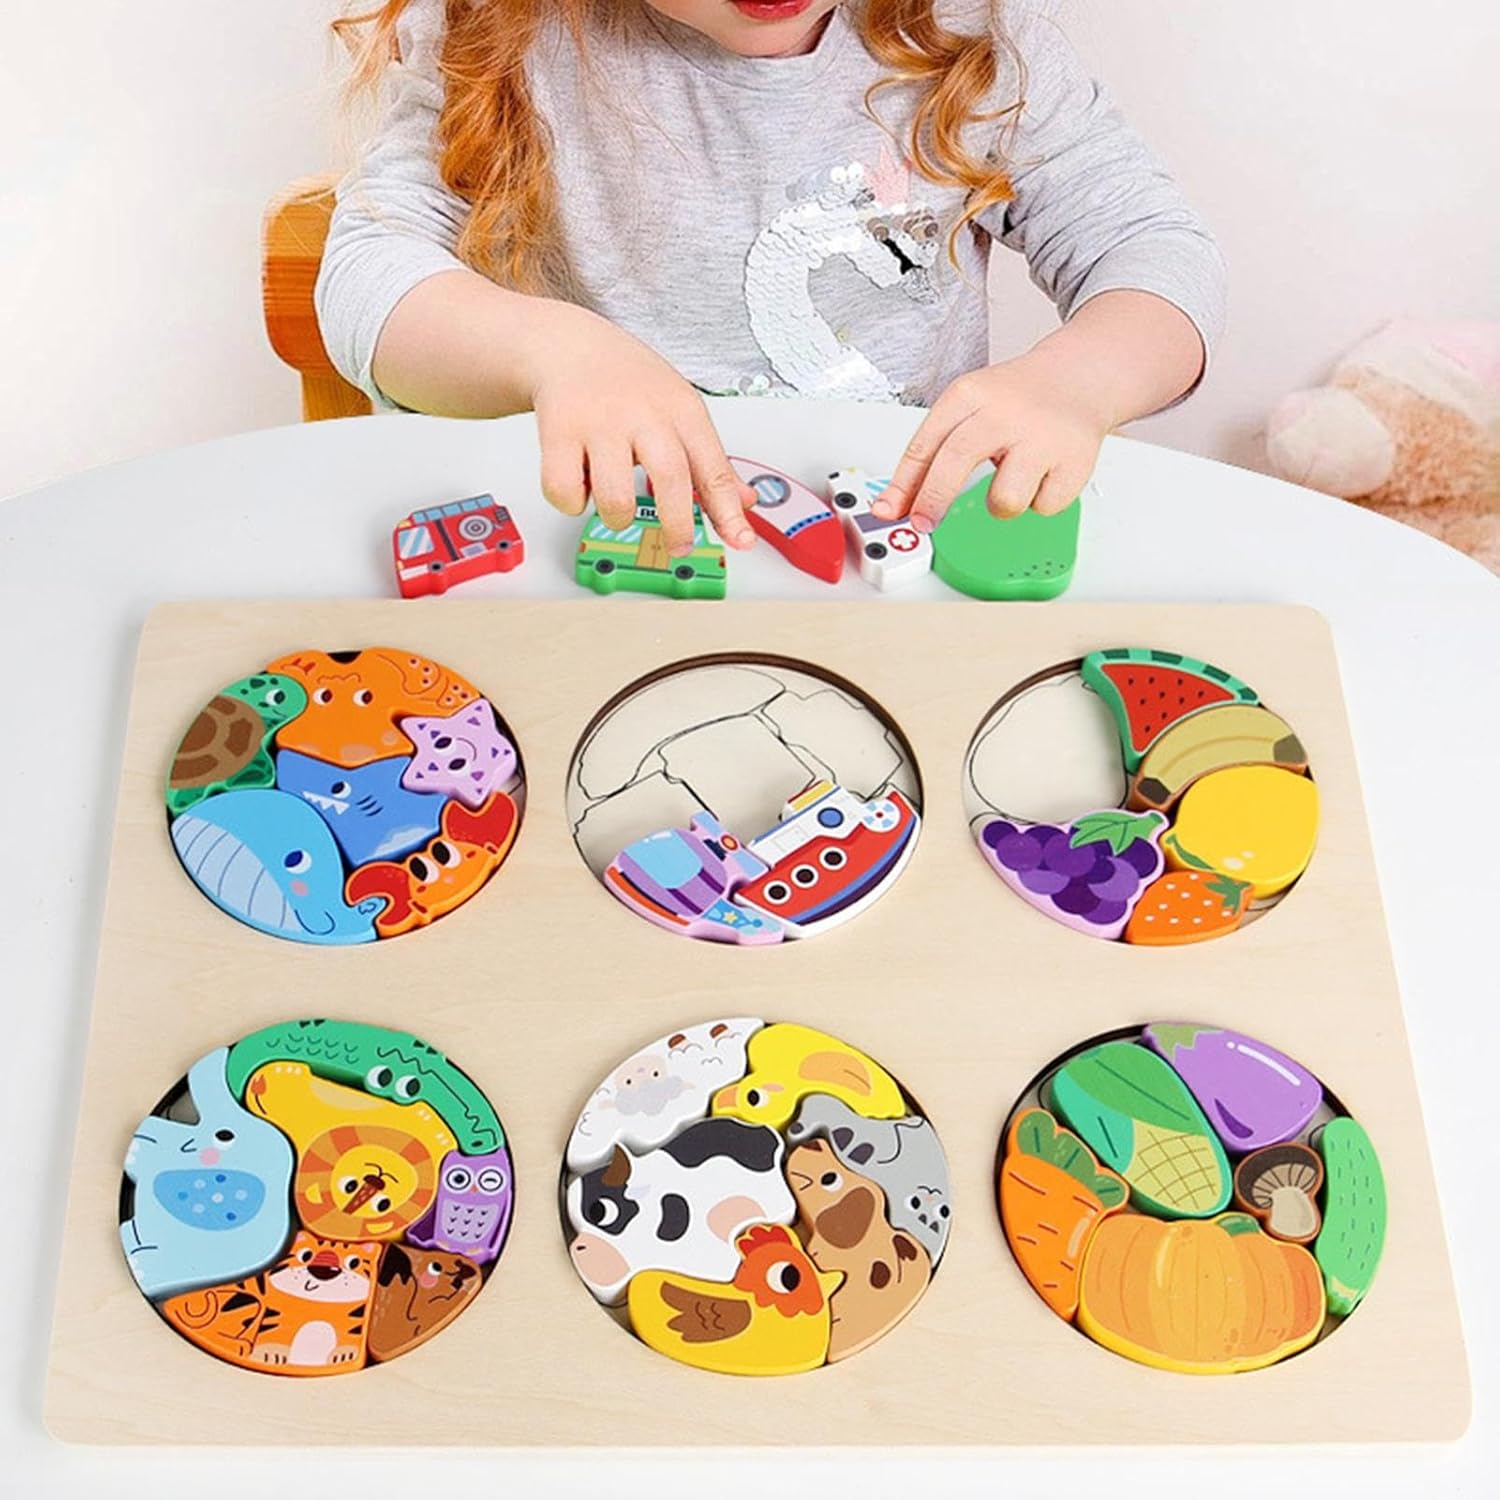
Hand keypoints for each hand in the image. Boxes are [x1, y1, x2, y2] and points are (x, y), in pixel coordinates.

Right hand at [527, 305, 756, 556]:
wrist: (568, 345)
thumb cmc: (628, 383)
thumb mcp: (680, 410)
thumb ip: (710, 461)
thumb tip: (744, 502)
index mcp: (681, 410)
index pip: (713, 466)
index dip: (729, 510)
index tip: (741, 540)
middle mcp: (643, 414)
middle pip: (670, 479)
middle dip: (678, 524)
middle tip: (680, 544)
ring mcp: (599, 423)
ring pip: (614, 500)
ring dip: (617, 517)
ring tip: (615, 503)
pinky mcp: (559, 432)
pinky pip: (565, 492)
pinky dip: (572, 502)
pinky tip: (580, 484)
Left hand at [873, 353, 1107, 531]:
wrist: (1079, 378)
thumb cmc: (1016, 401)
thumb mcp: (968, 410)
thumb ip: (932, 455)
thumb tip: (897, 505)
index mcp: (970, 395)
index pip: (926, 443)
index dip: (903, 485)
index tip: (890, 510)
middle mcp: (1005, 412)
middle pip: (955, 461)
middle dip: (933, 501)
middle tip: (924, 523)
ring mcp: (1042, 437)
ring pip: (1004, 500)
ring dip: (1000, 505)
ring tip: (1011, 481)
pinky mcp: (1075, 461)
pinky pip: (1043, 507)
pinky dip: (1039, 501)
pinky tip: (1043, 475)